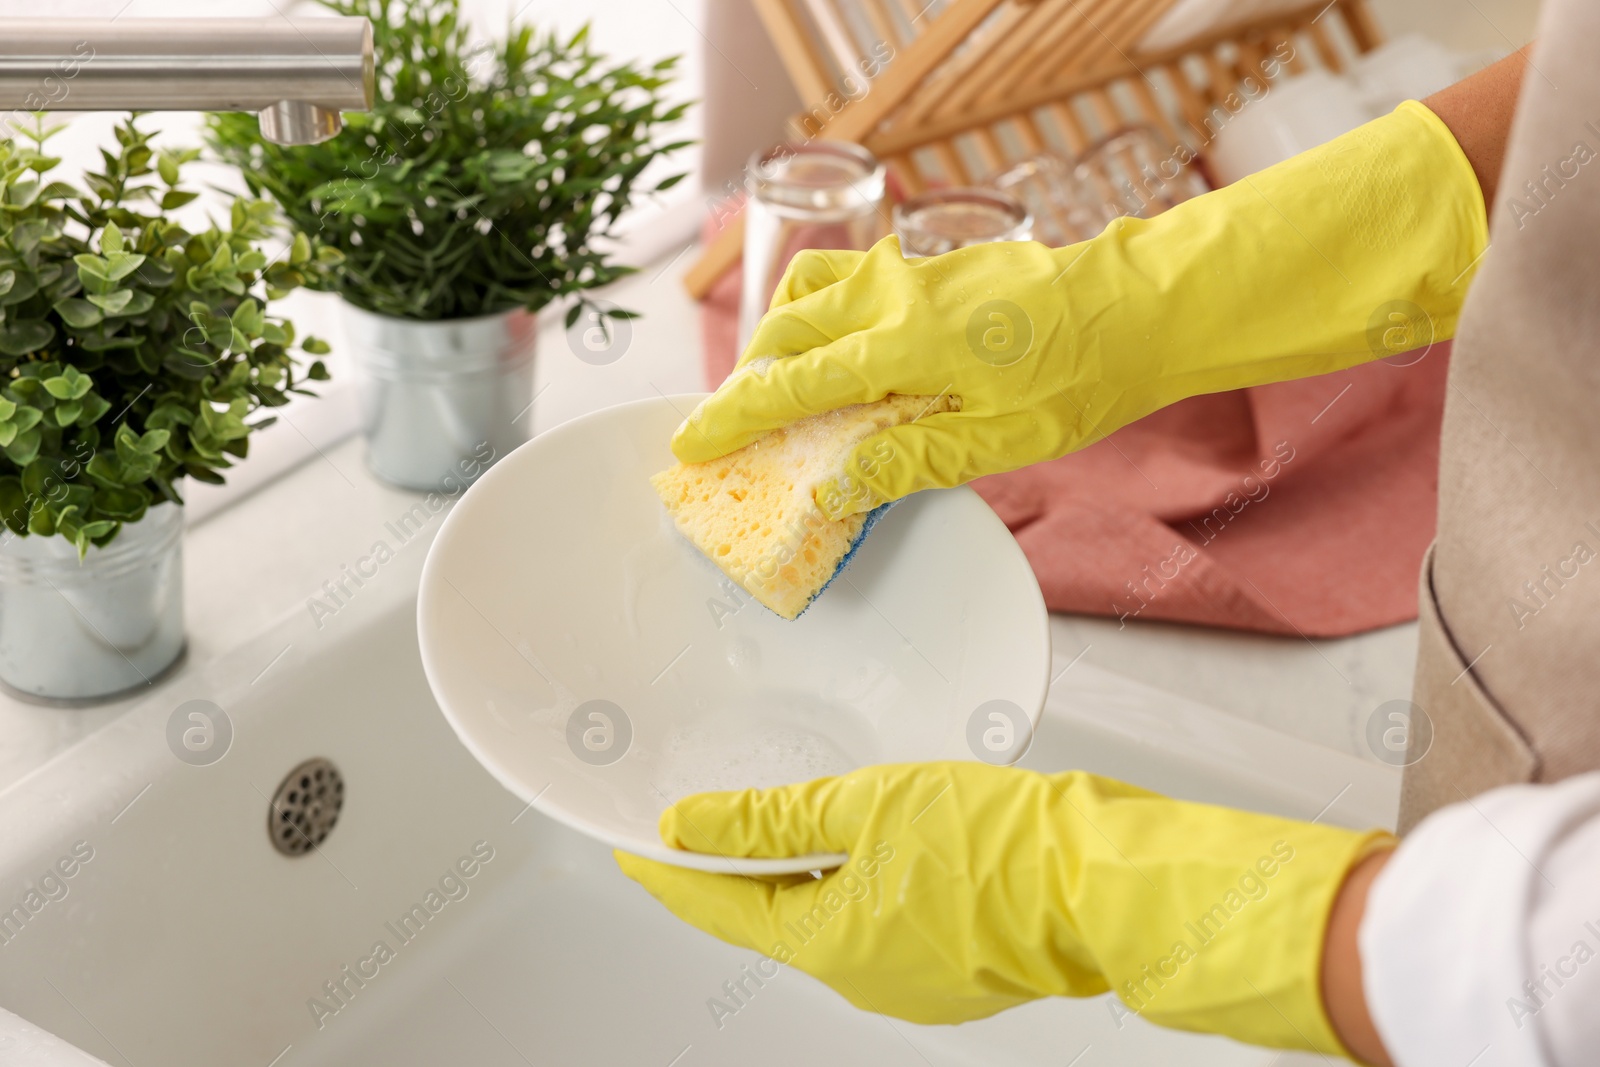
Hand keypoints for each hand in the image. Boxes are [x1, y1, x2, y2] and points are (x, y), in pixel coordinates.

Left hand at [617, 761, 1391, 1053]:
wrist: (1107, 884)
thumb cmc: (1004, 844)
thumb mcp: (867, 805)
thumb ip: (772, 818)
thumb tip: (693, 825)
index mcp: (830, 942)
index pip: (718, 907)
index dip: (669, 872)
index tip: (632, 847)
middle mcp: (863, 977)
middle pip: (771, 917)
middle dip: (730, 873)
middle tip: (695, 828)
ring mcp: (912, 981)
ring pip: (828, 920)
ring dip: (795, 876)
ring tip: (772, 827)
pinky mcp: (956, 967)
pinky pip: (880, 925)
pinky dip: (853, 887)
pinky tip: (861, 849)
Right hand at [673, 102, 1486, 518]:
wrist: (1144, 306)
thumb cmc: (1080, 377)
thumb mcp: (995, 441)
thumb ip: (905, 460)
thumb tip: (831, 487)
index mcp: (904, 345)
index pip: (793, 384)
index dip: (735, 418)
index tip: (691, 444)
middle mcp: (896, 294)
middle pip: (787, 325)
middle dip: (749, 374)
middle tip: (736, 423)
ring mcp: (915, 268)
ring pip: (812, 286)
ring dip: (782, 333)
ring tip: (782, 383)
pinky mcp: (935, 261)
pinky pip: (850, 276)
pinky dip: (821, 310)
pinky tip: (844, 347)